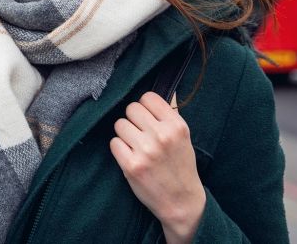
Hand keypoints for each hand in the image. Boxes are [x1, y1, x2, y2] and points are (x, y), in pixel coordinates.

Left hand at [110, 92, 205, 243]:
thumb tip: (152, 93)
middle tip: (140, 134)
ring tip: (136, 146)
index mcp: (177, 126)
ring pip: (119, 124)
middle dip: (133, 120)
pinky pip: (113, 142)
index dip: (144, 106)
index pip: (148, 97)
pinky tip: (130, 157)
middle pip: (131, 108)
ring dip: (124, 134)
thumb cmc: (180, 166)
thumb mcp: (183, 137)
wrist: (182, 202)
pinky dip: (119, 149)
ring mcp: (146, 151)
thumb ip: (167, 116)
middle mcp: (162, 136)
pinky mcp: (132, 165)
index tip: (147, 117)